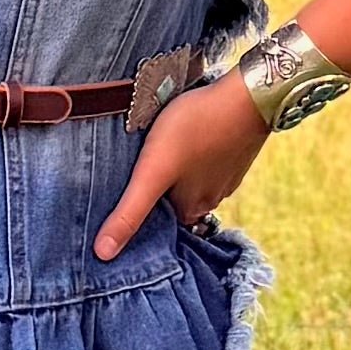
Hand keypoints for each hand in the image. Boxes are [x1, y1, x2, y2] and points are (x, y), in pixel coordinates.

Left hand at [94, 75, 267, 259]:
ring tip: (156, 153)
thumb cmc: (195, 128)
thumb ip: (130, 212)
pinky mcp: (234, 151)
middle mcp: (211, 199)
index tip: (116, 200)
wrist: (247, 95)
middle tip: (132, 171)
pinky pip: (207, 159)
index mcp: (191, 210)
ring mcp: (226, 175)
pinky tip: (185, 138)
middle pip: (174, 200)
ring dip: (175, 171)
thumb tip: (103, 254)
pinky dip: (195, 154)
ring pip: (191, 179)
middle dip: (156, 191)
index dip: (137, 212)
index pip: (157, 222)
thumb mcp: (153, 171)